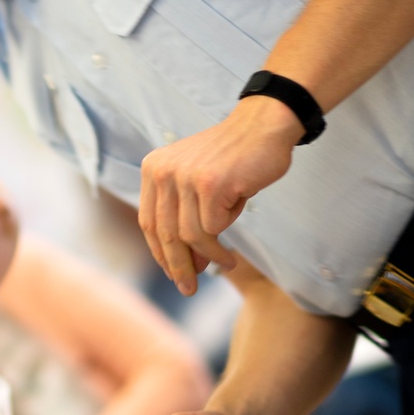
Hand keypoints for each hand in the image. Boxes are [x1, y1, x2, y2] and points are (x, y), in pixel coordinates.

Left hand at [138, 98, 300, 294]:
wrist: (264, 125)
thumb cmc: (234, 159)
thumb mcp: (196, 182)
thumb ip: (183, 214)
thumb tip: (185, 264)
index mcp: (153, 169)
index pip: (149, 222)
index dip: (160, 253)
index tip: (173, 274)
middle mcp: (162, 171)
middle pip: (165, 233)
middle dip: (178, 267)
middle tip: (189, 289)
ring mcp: (184, 176)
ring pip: (190, 235)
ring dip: (210, 255)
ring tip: (227, 262)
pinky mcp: (209, 184)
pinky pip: (213, 228)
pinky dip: (225, 235)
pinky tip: (236, 229)